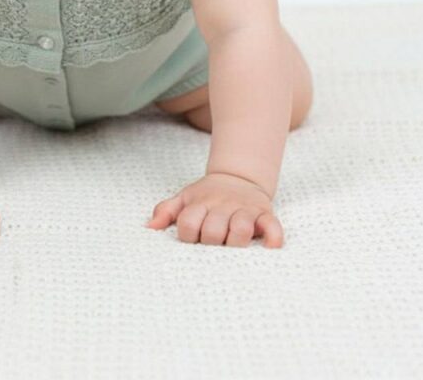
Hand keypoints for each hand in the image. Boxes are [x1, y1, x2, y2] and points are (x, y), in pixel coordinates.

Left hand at [145, 171, 283, 247]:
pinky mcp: (265, 214)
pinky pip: (272, 226)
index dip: (187, 236)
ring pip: (240, 228)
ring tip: (233, 245)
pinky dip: (273, 237)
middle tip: (213, 244)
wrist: (238, 177)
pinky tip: (269, 246)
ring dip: (236, 240)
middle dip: (210, 242)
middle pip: (212, 231)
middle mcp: (222, 206)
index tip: (191, 238)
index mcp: (201, 203)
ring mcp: (245, 210)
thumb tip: (149, 228)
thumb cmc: (207, 196)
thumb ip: (166, 211)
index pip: (188, 224)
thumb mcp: (185, 198)